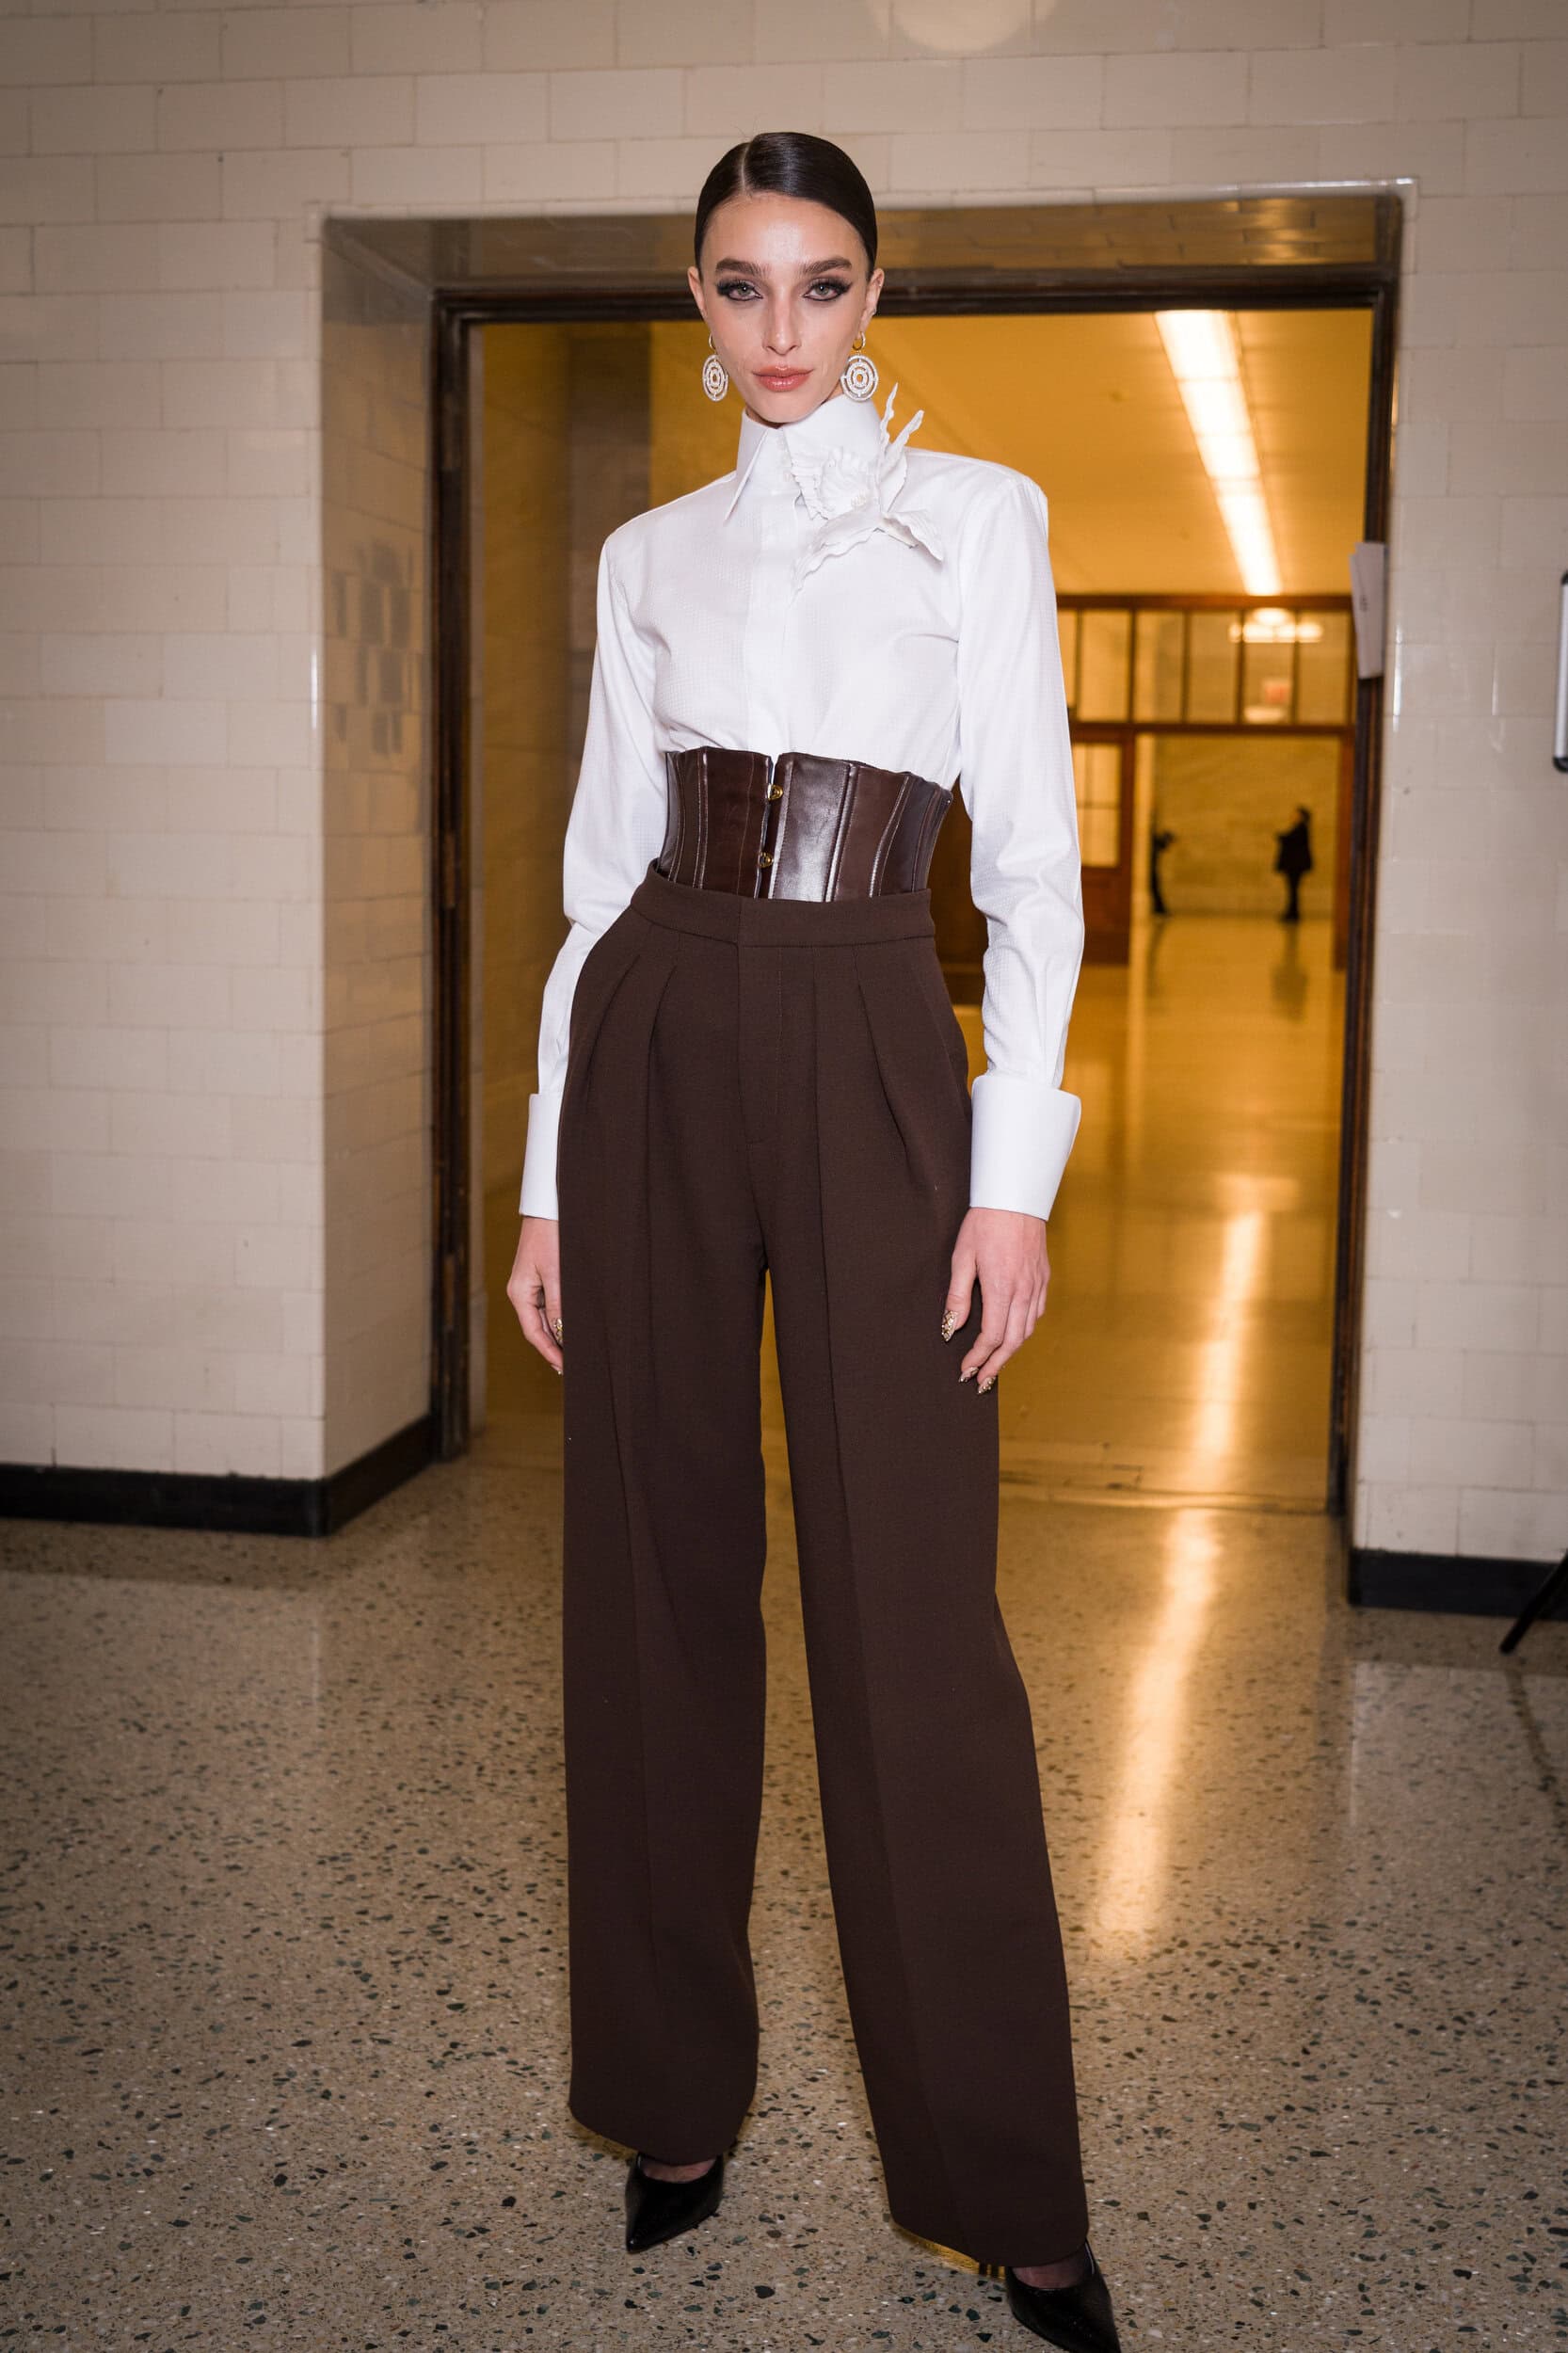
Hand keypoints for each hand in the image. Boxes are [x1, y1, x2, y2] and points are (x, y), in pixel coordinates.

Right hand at [508, 1214, 562, 1373]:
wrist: (548, 1207)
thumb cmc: (551, 1237)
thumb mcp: (556, 1273)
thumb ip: (558, 1305)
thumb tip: (561, 1333)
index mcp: (519, 1293)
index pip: (533, 1333)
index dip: (549, 1353)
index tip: (564, 1368)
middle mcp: (522, 1293)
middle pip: (537, 1329)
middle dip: (553, 1348)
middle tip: (572, 1367)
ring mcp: (530, 1286)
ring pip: (543, 1319)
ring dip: (557, 1336)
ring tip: (574, 1354)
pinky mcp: (541, 1278)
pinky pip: (548, 1306)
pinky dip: (559, 1320)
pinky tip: (571, 1329)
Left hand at [942, 1206, 1050, 1389]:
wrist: (1015, 1198)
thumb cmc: (984, 1224)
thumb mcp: (962, 1258)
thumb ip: (958, 1297)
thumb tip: (952, 1329)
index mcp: (1001, 1288)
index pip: (991, 1336)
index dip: (978, 1358)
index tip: (966, 1371)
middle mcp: (1023, 1292)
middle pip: (1013, 1341)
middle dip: (996, 1365)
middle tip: (982, 1381)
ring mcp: (1037, 1285)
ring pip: (1027, 1330)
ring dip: (1011, 1351)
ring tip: (996, 1364)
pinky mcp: (1043, 1278)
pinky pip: (1037, 1313)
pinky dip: (1025, 1330)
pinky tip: (1014, 1335)